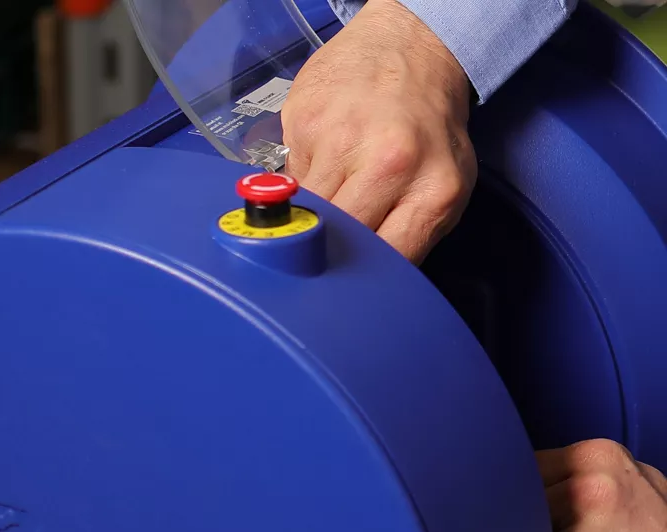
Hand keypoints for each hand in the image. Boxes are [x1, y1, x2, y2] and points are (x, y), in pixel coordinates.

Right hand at [281, 0, 476, 264]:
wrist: (411, 46)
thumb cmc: (429, 127)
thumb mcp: (444, 186)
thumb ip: (411, 235)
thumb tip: (368, 278)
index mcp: (433, 191)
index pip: (383, 263)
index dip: (358, 280)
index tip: (346, 282)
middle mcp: (389, 164)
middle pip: (337, 241)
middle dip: (330, 246)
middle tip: (331, 241)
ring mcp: (342, 140)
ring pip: (305, 213)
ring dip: (312, 212)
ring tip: (336, 188)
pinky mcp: (304, 120)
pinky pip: (289, 177)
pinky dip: (303, 177)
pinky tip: (326, 156)